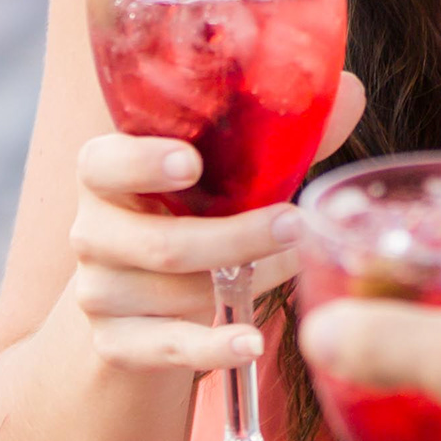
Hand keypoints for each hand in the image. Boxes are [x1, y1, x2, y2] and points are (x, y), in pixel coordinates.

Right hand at [64, 72, 366, 375]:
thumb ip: (273, 137)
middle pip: (162, 243)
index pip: (102, 164)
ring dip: (246, 279)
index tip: (190, 162)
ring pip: (177, 293)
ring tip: (293, 263)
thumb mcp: (220, 175)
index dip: (141, 162)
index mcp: (105, 174)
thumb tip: (349, 91)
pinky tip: (250, 342)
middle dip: (235, 236)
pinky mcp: (116, 344)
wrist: (139, 302)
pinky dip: (212, 348)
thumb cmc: (190, 214)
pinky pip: (168, 348)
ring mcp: (99, 293)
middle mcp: (91, 233)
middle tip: (293, 223)